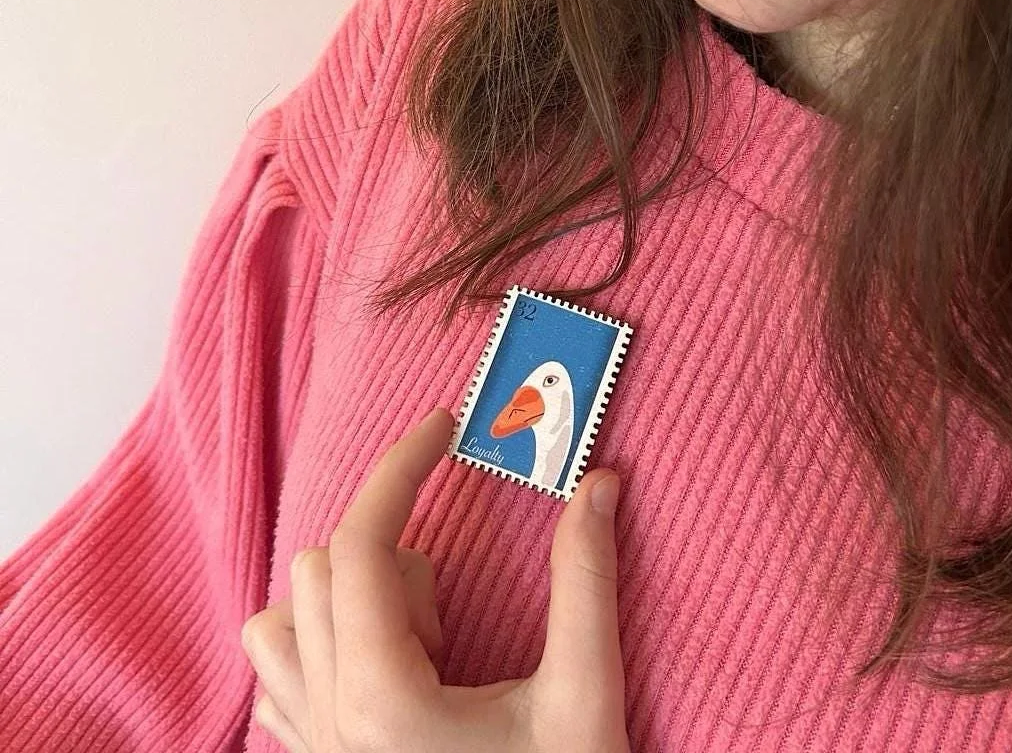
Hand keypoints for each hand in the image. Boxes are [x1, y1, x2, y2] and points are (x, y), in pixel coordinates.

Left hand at [240, 407, 630, 752]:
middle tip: (460, 618)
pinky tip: (386, 662)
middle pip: (323, 567)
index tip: (446, 424)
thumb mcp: (583, 700)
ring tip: (424, 645)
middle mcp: (325, 720)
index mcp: (382, 698)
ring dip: (355, 596)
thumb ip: (588, 580)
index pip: (364, 542)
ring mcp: (310, 747)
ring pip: (285, 614)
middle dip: (400, 556)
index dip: (402, 466)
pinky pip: (278, 667)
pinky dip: (322, 634)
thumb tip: (601, 481)